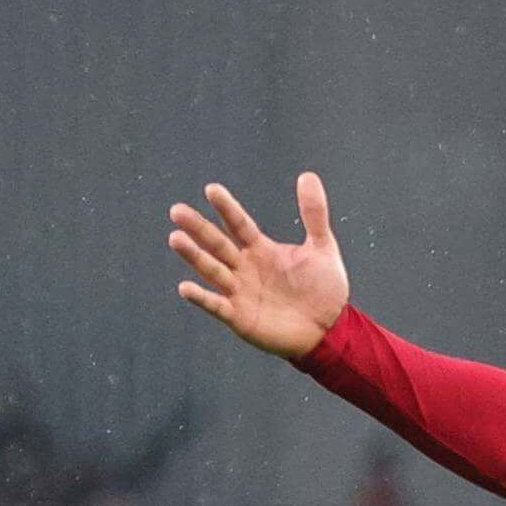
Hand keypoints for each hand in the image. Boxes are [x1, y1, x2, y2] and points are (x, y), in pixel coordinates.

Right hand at [168, 172, 347, 359]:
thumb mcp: (322, 248)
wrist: (330, 330)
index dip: (226, 208)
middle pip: (217, 244)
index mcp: (260, 249)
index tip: (212, 189)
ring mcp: (239, 292)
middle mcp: (244, 267)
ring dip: (194, 256)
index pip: (239, 224)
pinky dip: (202, 298)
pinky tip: (185, 288)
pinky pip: (216, 306)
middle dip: (198, 228)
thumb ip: (313, 214)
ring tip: (175, 239)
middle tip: (177, 210)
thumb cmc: (324, 290)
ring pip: (212, 270)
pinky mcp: (239, 317)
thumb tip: (308, 175)